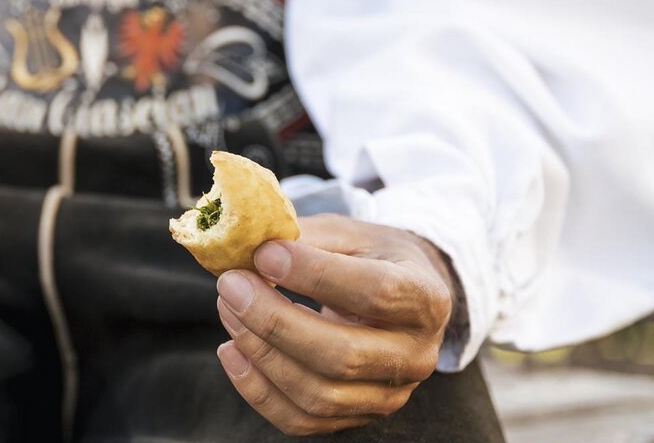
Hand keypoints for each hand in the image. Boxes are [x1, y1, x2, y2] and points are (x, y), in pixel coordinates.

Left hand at [214, 213, 454, 435]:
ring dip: (260, 353)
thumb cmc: (370, 258)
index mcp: (426, 298)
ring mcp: (389, 395)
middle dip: (275, 321)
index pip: (376, 292)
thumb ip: (305, 237)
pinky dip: (257, 389)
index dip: (315, 275)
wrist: (399, 297)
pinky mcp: (358, 417)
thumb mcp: (350, 233)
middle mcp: (417, 355)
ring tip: (228, 309)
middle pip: (343, 355)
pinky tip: (231, 350)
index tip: (265, 255)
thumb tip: (247, 246)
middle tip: (231, 285)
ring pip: (319, 394)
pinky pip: (301, 420)